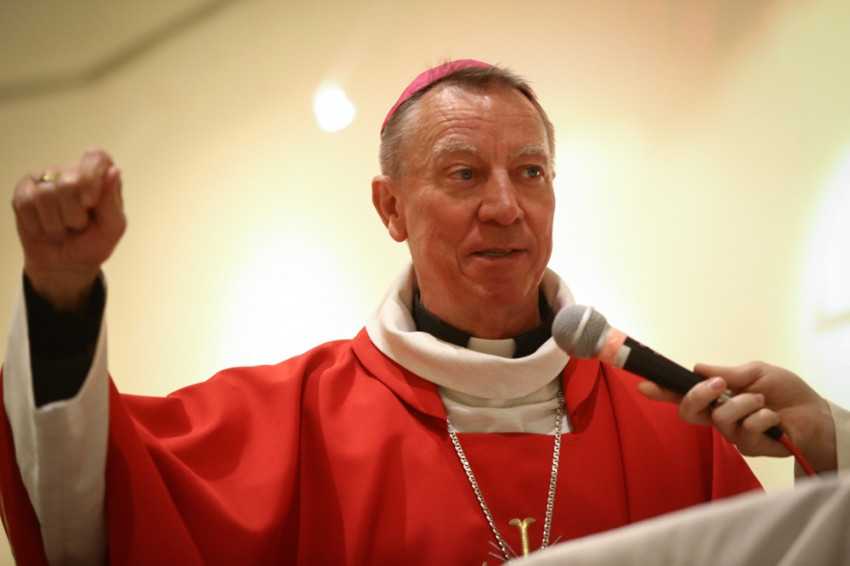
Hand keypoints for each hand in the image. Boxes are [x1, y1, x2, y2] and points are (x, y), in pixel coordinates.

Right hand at [12, 148, 125, 310]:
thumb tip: (113, 171)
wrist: (66, 265)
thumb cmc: (93, 244)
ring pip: (46, 195)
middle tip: (78, 226)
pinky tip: (45, 229)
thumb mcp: (112, 229)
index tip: (90, 203)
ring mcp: (46, 179)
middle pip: (69, 182)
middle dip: (74, 215)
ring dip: (56, 224)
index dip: (91, 178)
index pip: (96, 157)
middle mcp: (72, 172)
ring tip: (62, 230)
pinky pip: (25, 203)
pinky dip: (38, 225)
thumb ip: (112, 202)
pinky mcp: (24, 190)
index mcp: (99, 177)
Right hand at [638, 361, 836, 471]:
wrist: (814, 414)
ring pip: (720, 418)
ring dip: (744, 404)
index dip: (661, 390)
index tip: (644, 385)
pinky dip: (762, 417)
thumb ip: (726, 373)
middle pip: (688, 411)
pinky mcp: (748, 447)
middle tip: (718, 386)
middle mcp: (718, 415)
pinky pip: (745, 430)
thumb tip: (697, 368)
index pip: (682, 393)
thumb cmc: (786, 392)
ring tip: (763, 400)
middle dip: (697, 396)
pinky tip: (774, 419)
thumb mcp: (755, 372)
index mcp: (716, 395)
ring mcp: (731, 433)